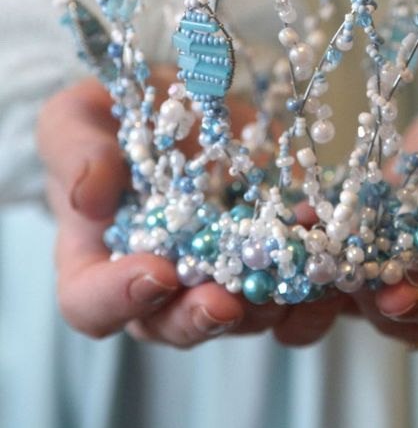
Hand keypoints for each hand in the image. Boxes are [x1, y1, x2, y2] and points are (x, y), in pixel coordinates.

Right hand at [36, 75, 346, 347]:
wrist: (173, 102)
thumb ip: (75, 152)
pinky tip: (332, 243)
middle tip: (229, 302)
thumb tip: (87, 199)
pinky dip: (319, 276)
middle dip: (204, 319)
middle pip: (175, 326)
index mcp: (97, 260)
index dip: (119, 300)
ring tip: (295, 267)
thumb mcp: (76, 119)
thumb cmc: (108, 119)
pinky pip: (298, 286)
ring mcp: (219, 274)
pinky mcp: (271, 255)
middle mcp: (159, 284)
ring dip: (272, 301)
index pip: (91, 305)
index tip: (157, 274)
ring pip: (245, 316)